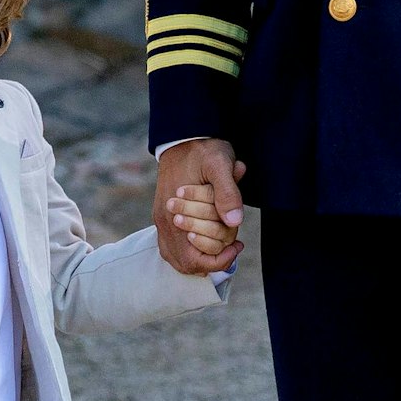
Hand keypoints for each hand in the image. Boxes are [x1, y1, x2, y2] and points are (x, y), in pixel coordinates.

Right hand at [155, 138, 245, 275]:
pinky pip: (171, 249)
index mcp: (174, 211)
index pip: (196, 258)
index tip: (238, 243)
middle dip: (213, 259)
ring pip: (177, 259)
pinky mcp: (163, 217)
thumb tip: (234, 222)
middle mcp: (164, 220)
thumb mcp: (220, 163)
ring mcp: (161, 220)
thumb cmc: (203, 150)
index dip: (221, 258)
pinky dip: (189, 252)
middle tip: (233, 244)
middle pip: (187, 263)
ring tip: (222, 246)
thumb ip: (228, 192)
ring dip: (201, 258)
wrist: (182, 137)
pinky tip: (205, 241)